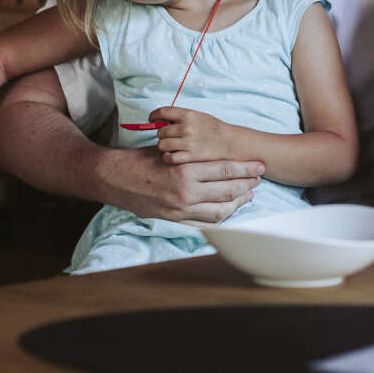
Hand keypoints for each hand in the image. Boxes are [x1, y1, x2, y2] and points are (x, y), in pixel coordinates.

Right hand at [107, 144, 262, 225]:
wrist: (114, 179)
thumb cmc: (142, 160)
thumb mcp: (170, 151)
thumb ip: (194, 155)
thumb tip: (220, 152)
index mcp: (184, 171)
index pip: (225, 170)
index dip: (246, 168)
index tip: (259, 165)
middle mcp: (185, 193)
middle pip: (228, 191)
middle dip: (248, 184)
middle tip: (259, 178)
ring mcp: (181, 210)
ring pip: (221, 210)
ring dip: (238, 202)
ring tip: (249, 194)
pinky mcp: (175, 219)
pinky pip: (206, 221)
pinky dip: (222, 215)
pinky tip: (230, 207)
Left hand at [149, 107, 233, 164]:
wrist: (228, 142)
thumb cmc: (213, 128)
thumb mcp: (198, 116)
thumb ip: (180, 117)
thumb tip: (160, 120)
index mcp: (187, 115)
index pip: (161, 112)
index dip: (153, 116)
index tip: (152, 119)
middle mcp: (186, 128)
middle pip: (160, 131)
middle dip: (162, 134)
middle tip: (169, 137)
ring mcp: (187, 142)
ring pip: (161, 145)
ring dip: (164, 146)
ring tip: (171, 146)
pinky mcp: (190, 156)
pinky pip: (168, 157)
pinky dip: (168, 157)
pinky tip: (173, 155)